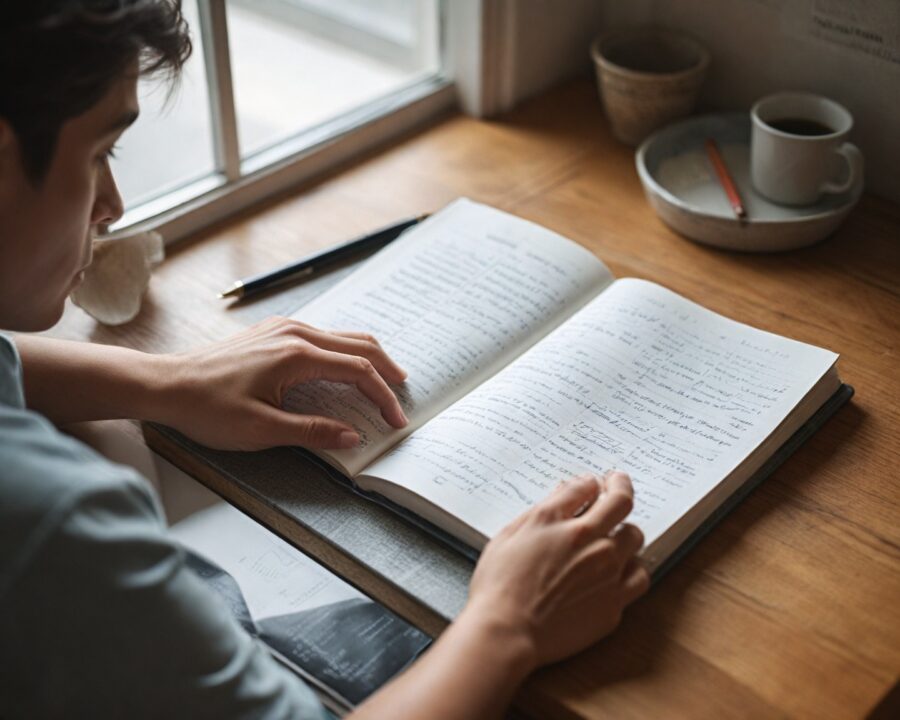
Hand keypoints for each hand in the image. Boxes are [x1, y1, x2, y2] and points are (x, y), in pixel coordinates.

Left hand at [152, 317, 407, 450]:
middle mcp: (295, 333)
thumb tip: (352, 435)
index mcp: (297, 355)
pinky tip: (345, 367)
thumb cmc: (207, 408)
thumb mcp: (261, 430)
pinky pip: (323, 335)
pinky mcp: (273, 332)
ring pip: (343, 336)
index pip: (358, 371)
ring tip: (384, 379)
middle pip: (359, 345)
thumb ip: (313, 431)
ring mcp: (283, 328)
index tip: (395, 420)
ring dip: (368, 357)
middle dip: (386, 370)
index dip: (382, 397)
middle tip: (402, 394)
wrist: (165, 384)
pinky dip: (345, 351)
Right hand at [464, 471, 649, 669]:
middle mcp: (591, 542)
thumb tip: (568, 490)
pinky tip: (616, 572)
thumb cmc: (500, 584)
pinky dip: (630, 569)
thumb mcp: (511, 534)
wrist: (507, 631)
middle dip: (618, 493)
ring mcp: (607, 573)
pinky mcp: (614, 604)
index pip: (589, 485)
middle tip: (613, 493)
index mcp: (561, 521)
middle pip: (622, 504)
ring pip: (635, 539)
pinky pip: (638, 577)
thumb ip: (545, 509)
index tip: (592, 485)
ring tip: (611, 540)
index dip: (591, 481)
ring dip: (624, 533)